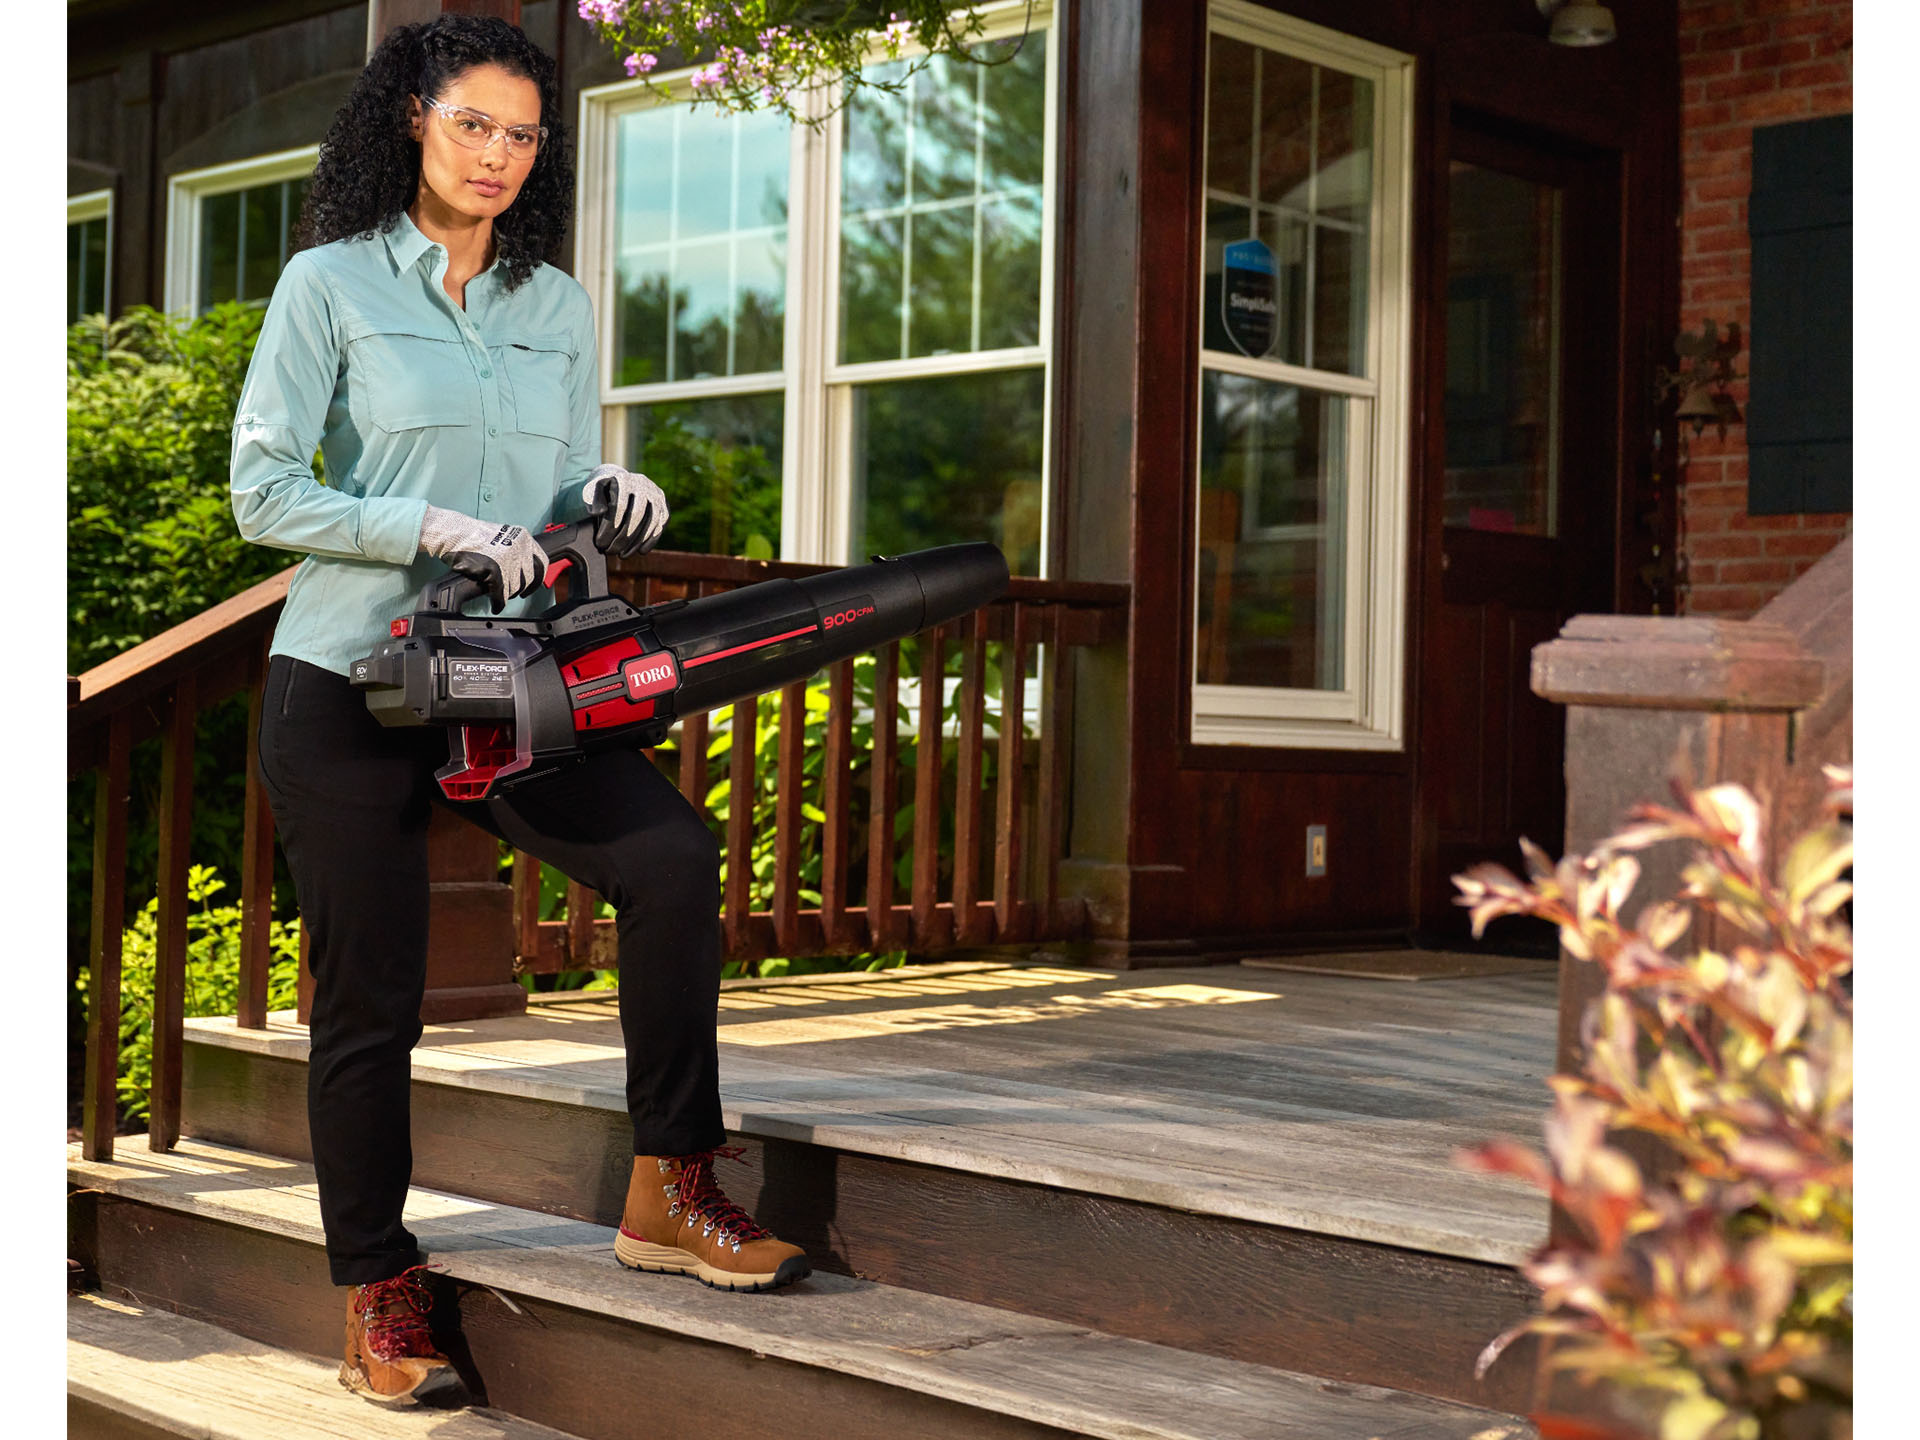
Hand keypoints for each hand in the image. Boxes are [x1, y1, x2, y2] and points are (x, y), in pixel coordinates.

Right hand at [418, 505, 546, 613]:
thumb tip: (524, 570)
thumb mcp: (504, 536)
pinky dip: (498, 603)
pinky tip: (495, 605)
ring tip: (499, 596)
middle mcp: (519, 548)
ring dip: (507, 595)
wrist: (454, 532)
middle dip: (520, 589)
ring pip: (515, 588)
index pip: (542, 563)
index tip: (532, 586)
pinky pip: (501, 594)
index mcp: (524, 538)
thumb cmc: (473, 535)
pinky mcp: (493, 570)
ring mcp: (507, 559)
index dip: (538, 578)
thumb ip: (517, 549)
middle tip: (513, 593)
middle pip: (528, 579)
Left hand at [583, 464, 668, 557]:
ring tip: (623, 555)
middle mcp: (643, 485)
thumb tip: (598, 513)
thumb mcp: (593, 491)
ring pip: (651, 521)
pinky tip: (641, 551)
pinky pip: (661, 524)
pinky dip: (652, 540)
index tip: (600, 543)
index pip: (619, 506)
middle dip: (622, 538)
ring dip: (637, 542)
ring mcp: (656, 494)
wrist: (621, 481)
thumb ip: (593, 500)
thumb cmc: (604, 491)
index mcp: (624, 480)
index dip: (610, 527)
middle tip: (610, 552)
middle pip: (636, 515)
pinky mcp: (664, 505)